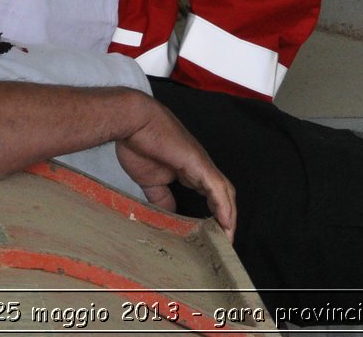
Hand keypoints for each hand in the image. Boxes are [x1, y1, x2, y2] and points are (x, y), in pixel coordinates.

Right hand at [114, 100, 235, 239]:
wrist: (132, 121)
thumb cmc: (138, 143)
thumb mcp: (152, 180)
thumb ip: (162, 198)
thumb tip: (168, 215)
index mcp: (190, 170)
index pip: (212, 194)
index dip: (216, 213)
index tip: (215, 234)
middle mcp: (200, 167)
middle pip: (223, 194)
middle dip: (227, 218)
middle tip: (225, 241)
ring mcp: (201, 164)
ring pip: (225, 192)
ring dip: (229, 216)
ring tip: (228, 237)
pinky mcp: (197, 162)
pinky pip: (216, 187)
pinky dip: (224, 206)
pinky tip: (226, 221)